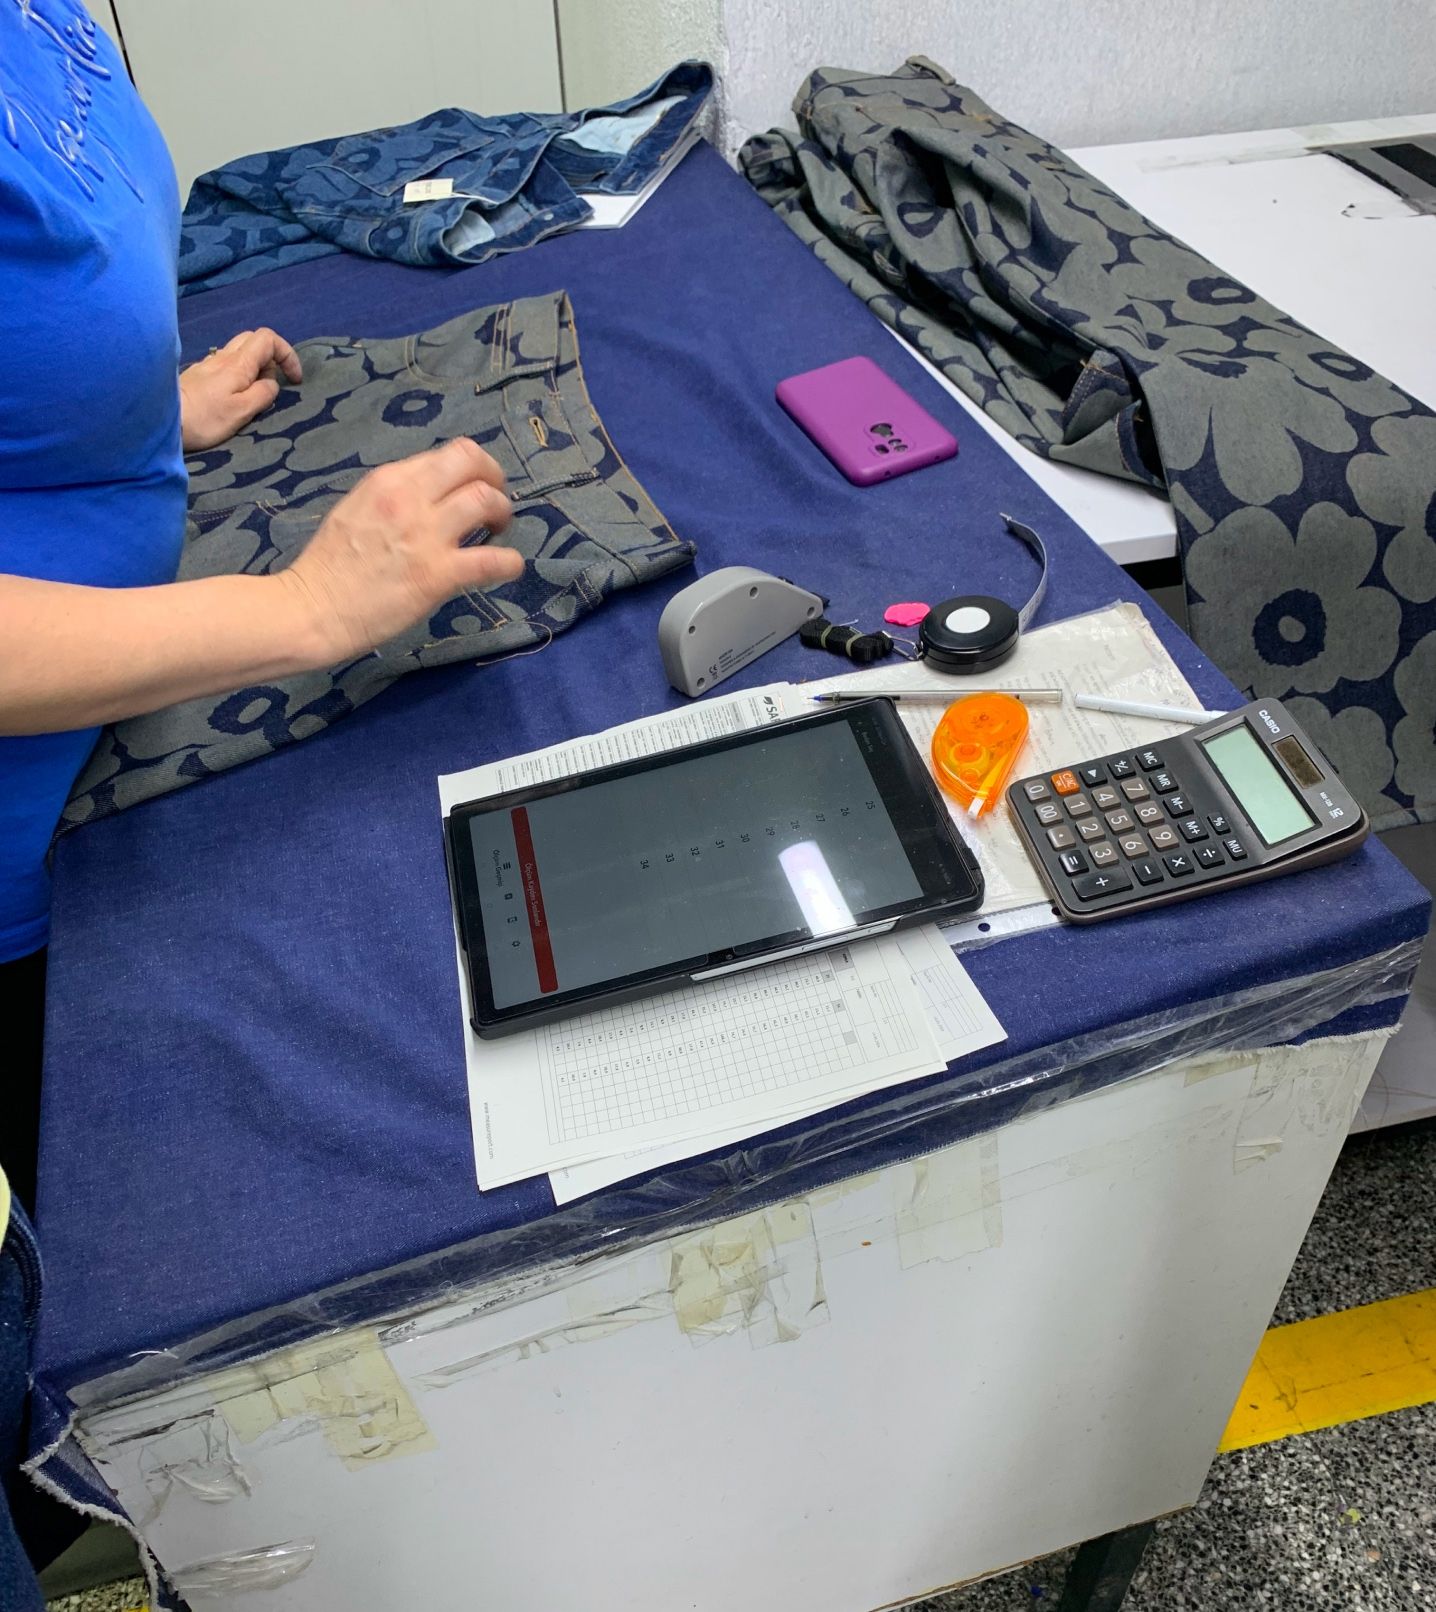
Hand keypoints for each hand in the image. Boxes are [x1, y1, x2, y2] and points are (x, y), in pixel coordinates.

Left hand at [180, 328, 303, 451]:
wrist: (161, 419)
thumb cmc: (205, 418)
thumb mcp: (242, 411)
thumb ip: (263, 394)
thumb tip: (272, 384)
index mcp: (238, 363)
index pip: (269, 339)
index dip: (287, 354)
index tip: (293, 379)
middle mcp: (223, 356)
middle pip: (253, 340)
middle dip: (272, 357)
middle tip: (275, 383)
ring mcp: (209, 363)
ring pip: (239, 351)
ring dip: (255, 366)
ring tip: (255, 392)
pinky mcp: (198, 374)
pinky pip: (225, 364)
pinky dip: (238, 373)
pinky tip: (233, 394)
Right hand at [279, 437, 522, 663]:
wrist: (312, 609)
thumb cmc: (330, 566)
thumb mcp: (358, 508)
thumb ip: (396, 496)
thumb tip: (432, 495)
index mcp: (389, 480)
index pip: (448, 454)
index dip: (473, 469)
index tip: (474, 488)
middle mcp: (409, 498)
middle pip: (473, 461)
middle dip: (496, 479)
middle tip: (495, 506)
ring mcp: (426, 535)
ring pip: (487, 500)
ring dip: (503, 514)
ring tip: (497, 534)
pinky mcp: (437, 574)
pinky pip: (493, 560)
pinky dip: (510, 562)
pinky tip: (508, 568)